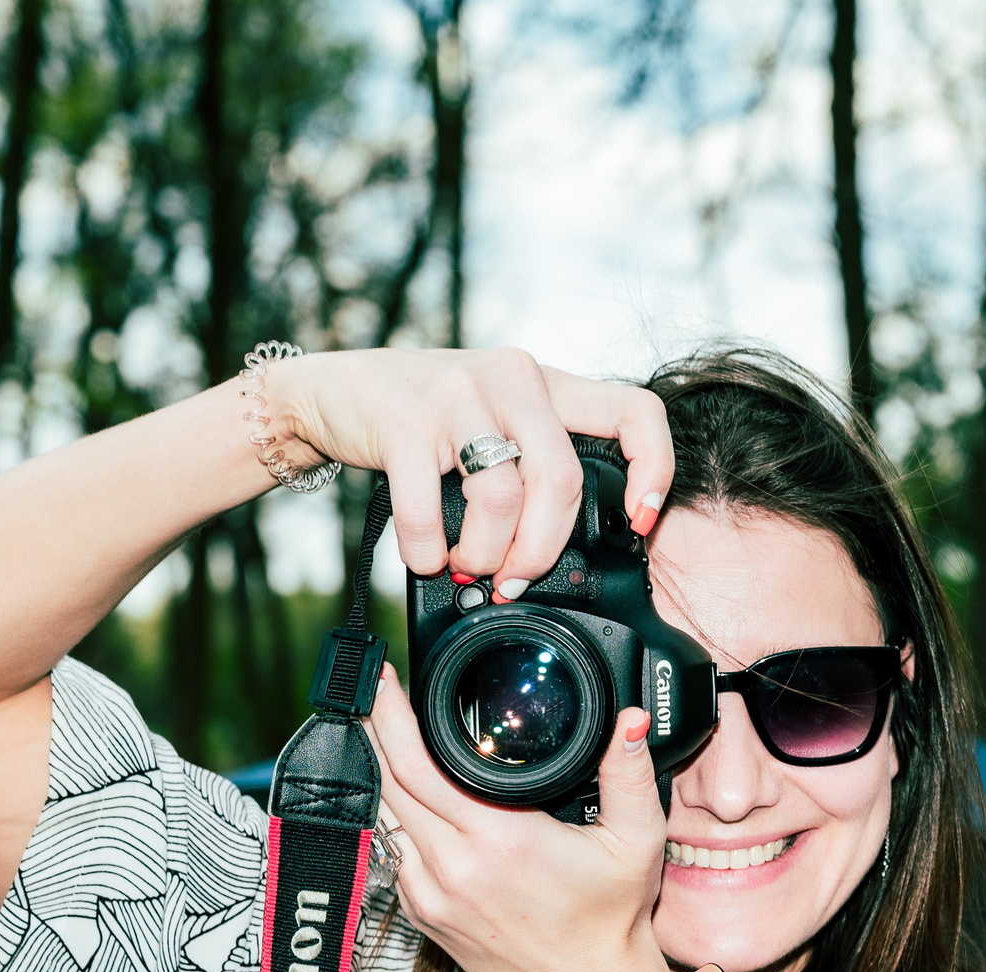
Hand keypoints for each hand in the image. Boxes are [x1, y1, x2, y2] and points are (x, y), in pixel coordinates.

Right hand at [268, 348, 671, 589]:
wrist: (333, 391)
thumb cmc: (423, 420)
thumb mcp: (493, 423)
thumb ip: (532, 464)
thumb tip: (553, 554)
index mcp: (547, 384)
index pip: (634, 410)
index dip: (653, 469)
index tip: (640, 522)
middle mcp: (513, 379)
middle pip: (563, 480)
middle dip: (542, 549)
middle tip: (517, 578)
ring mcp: (459, 393)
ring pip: (503, 497)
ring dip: (485, 553)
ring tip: (465, 564)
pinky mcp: (405, 419)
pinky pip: (430, 507)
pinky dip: (428, 550)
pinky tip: (424, 556)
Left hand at [363, 663, 670, 971]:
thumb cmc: (611, 922)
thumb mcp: (636, 842)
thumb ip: (628, 774)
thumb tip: (629, 721)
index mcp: (498, 839)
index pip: (418, 763)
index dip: (392, 715)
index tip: (385, 679)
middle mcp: (453, 866)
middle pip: (387, 782)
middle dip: (375, 731)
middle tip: (376, 692)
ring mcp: (430, 895)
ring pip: (383, 817)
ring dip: (379, 773)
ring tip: (383, 734)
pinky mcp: (423, 915)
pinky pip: (392, 853)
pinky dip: (394, 818)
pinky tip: (405, 796)